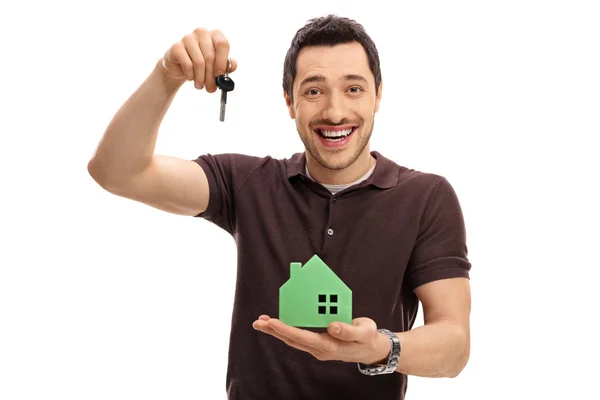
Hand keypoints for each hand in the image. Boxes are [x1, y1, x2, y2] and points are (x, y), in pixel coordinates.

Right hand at [161, 27, 237, 92]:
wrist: (180, 67)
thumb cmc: (202, 65)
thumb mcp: (216, 66)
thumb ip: (226, 65)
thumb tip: (233, 64)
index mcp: (215, 35)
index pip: (222, 44)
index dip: (222, 62)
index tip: (220, 76)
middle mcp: (202, 33)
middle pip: (210, 56)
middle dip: (211, 76)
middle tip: (211, 89)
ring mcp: (188, 38)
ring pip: (199, 62)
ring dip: (201, 78)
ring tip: (200, 86)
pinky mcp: (176, 47)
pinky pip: (187, 64)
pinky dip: (191, 75)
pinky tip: (191, 78)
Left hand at [253, 315, 389, 364]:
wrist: (372, 349)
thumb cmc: (367, 338)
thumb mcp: (364, 332)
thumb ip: (348, 330)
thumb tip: (331, 326)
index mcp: (330, 346)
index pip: (303, 337)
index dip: (286, 329)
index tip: (272, 322)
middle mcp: (320, 349)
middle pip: (292, 340)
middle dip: (274, 331)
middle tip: (258, 322)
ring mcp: (318, 347)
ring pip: (293, 339)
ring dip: (277, 331)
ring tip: (262, 321)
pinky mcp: (318, 343)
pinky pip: (299, 337)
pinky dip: (287, 329)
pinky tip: (280, 323)